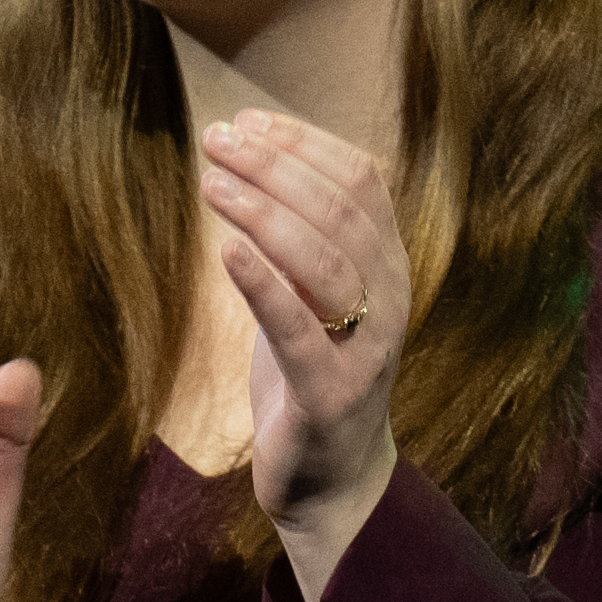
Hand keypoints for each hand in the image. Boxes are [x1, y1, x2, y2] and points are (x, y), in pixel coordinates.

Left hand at [195, 112, 411, 580]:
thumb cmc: (312, 374)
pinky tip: (225, 251)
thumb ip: (304, 236)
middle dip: (276, 166)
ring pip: (324, 260)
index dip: (305, 143)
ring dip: (264, 211)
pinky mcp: (330, 394)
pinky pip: (297, 330)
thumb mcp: (314, 295)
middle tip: (217, 141)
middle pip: (341, 210)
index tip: (248, 121)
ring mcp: (366, 348)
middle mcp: (390, 299)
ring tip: (211, 184)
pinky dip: (263, 284)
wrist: (332, 479)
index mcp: (388, 266)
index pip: (362, 181)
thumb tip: (257, 156)